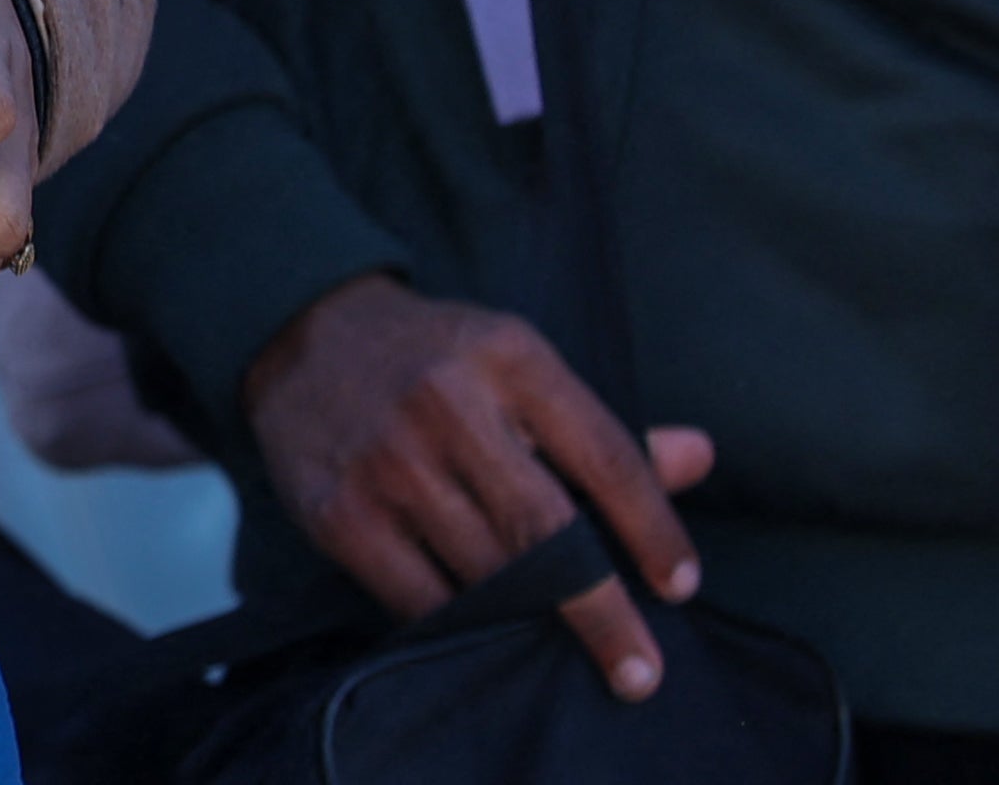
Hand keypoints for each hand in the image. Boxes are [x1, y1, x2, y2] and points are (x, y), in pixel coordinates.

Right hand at [243, 275, 715, 698]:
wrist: (298, 329)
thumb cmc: (433, 356)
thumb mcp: (517, 363)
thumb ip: (602, 425)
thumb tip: (699, 457)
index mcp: (509, 358)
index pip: (607, 457)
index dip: (655, 532)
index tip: (681, 587)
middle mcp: (448, 404)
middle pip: (548, 531)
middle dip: (603, 612)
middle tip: (639, 670)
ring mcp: (389, 461)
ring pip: (486, 574)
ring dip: (533, 623)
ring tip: (563, 648)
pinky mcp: (340, 513)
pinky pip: (420, 599)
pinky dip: (461, 625)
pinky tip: (486, 632)